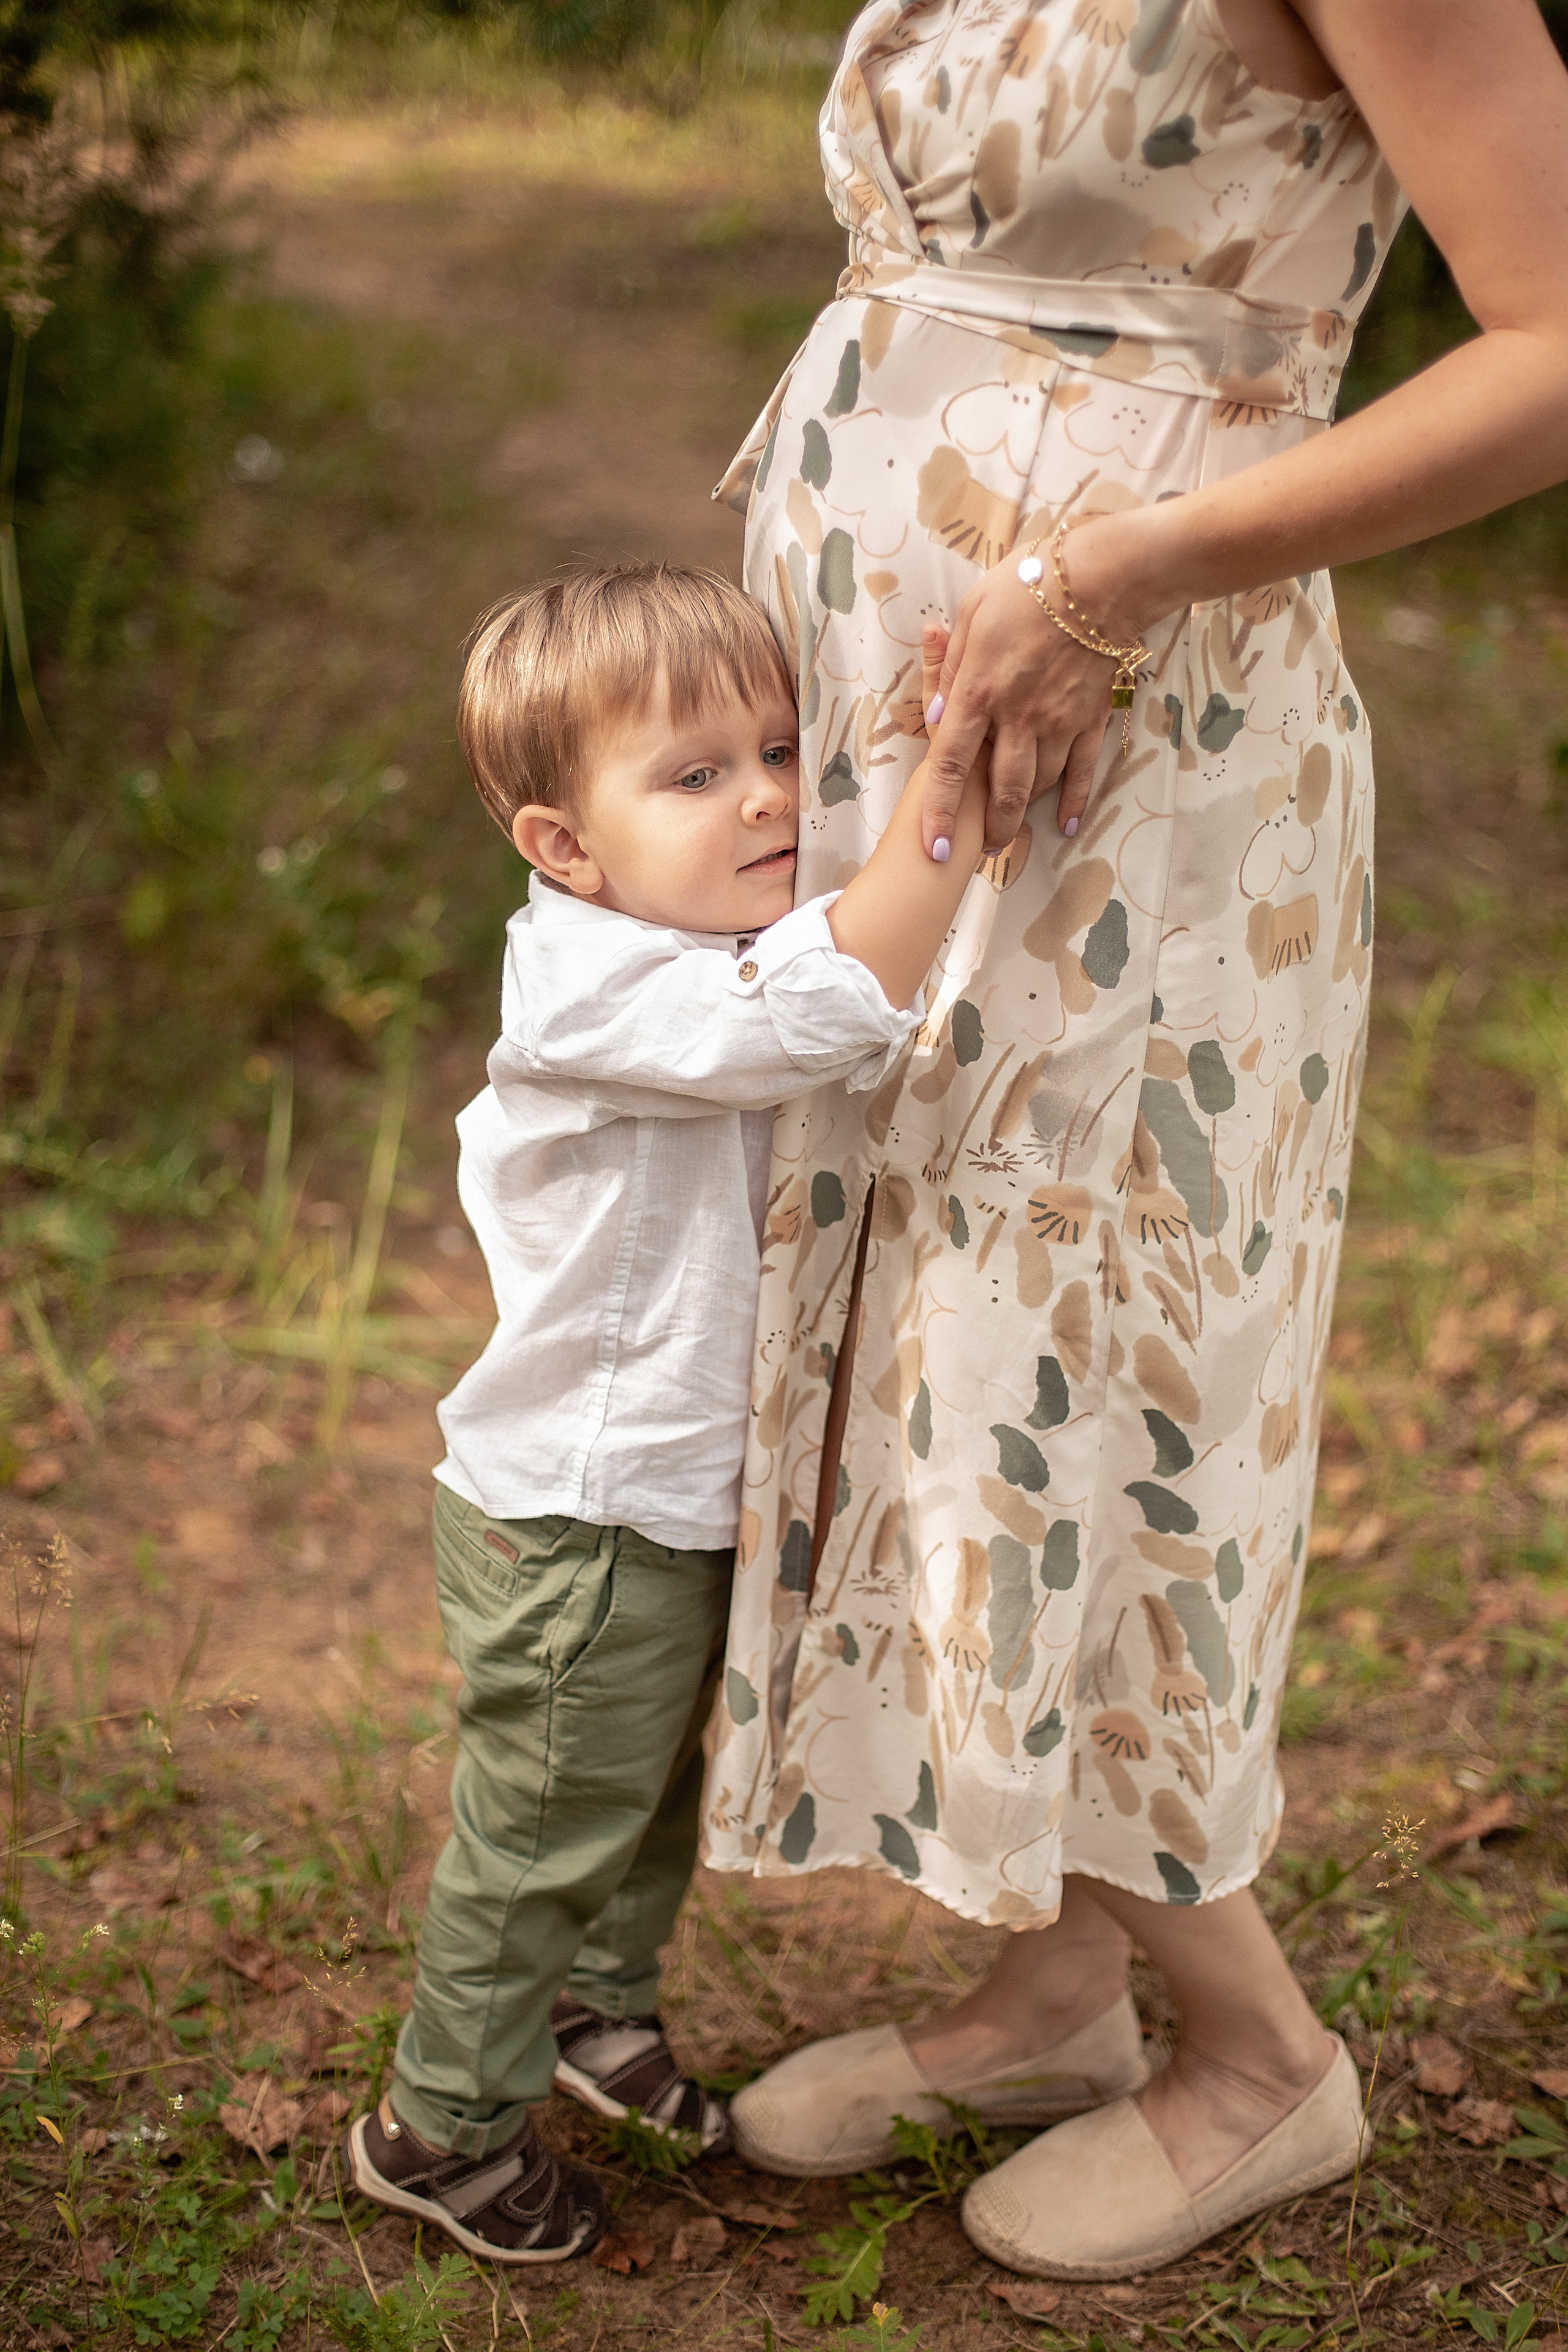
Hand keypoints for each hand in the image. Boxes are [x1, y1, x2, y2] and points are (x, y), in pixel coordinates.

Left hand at [920, 516, 1142, 858]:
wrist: (1100, 577)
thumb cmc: (1027, 584)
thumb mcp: (973, 614)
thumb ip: (952, 669)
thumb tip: (935, 716)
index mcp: (980, 692)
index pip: (950, 763)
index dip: (939, 811)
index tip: (933, 848)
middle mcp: (1018, 717)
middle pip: (998, 789)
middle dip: (986, 827)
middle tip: (975, 853)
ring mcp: (1058, 722)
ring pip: (1038, 784)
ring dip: (1021, 815)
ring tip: (1007, 837)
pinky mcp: (1091, 718)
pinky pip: (1081, 770)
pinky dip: (1073, 801)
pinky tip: (1065, 824)